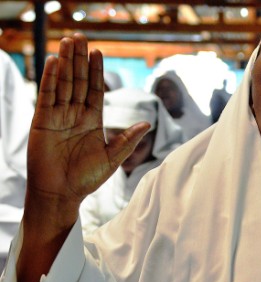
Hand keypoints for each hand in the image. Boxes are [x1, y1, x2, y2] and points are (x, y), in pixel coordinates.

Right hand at [17, 33, 150, 281]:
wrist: (63, 195)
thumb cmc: (87, 179)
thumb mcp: (112, 157)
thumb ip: (127, 139)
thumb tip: (147, 124)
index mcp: (92, 121)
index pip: (95, 90)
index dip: (96, 71)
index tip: (98, 51)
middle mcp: (74, 115)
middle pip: (78, 81)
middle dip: (79, 59)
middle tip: (80, 36)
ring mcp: (58, 117)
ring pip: (63, 84)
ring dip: (65, 62)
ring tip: (67, 41)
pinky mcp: (43, 122)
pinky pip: (47, 97)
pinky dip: (50, 80)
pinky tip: (53, 62)